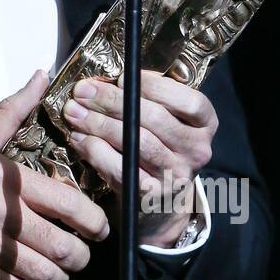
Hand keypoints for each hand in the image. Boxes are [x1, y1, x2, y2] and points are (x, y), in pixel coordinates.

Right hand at [0, 69, 109, 279]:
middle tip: (80, 256)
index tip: (99, 229)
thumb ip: (12, 111)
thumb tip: (42, 76)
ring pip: (44, 274)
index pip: (67, 203)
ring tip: (58, 275)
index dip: (94, 222)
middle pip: (62, 245)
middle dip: (80, 257)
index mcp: (4, 179)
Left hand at [62, 69, 217, 246]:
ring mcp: (177, 175)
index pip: (189, 101)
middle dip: (113, 100)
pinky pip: (120, 167)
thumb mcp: (166, 119)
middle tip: (82, 91)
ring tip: (74, 112)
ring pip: (136, 141)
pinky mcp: (153, 195)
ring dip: (99, 123)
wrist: (161, 201)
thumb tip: (106, 81)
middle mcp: (197, 150)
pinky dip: (95, 150)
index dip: (154, 86)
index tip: (120, 78)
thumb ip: (147, 98)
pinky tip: (79, 138)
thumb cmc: (159, 146)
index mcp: (206, 124)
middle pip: (155, 118)